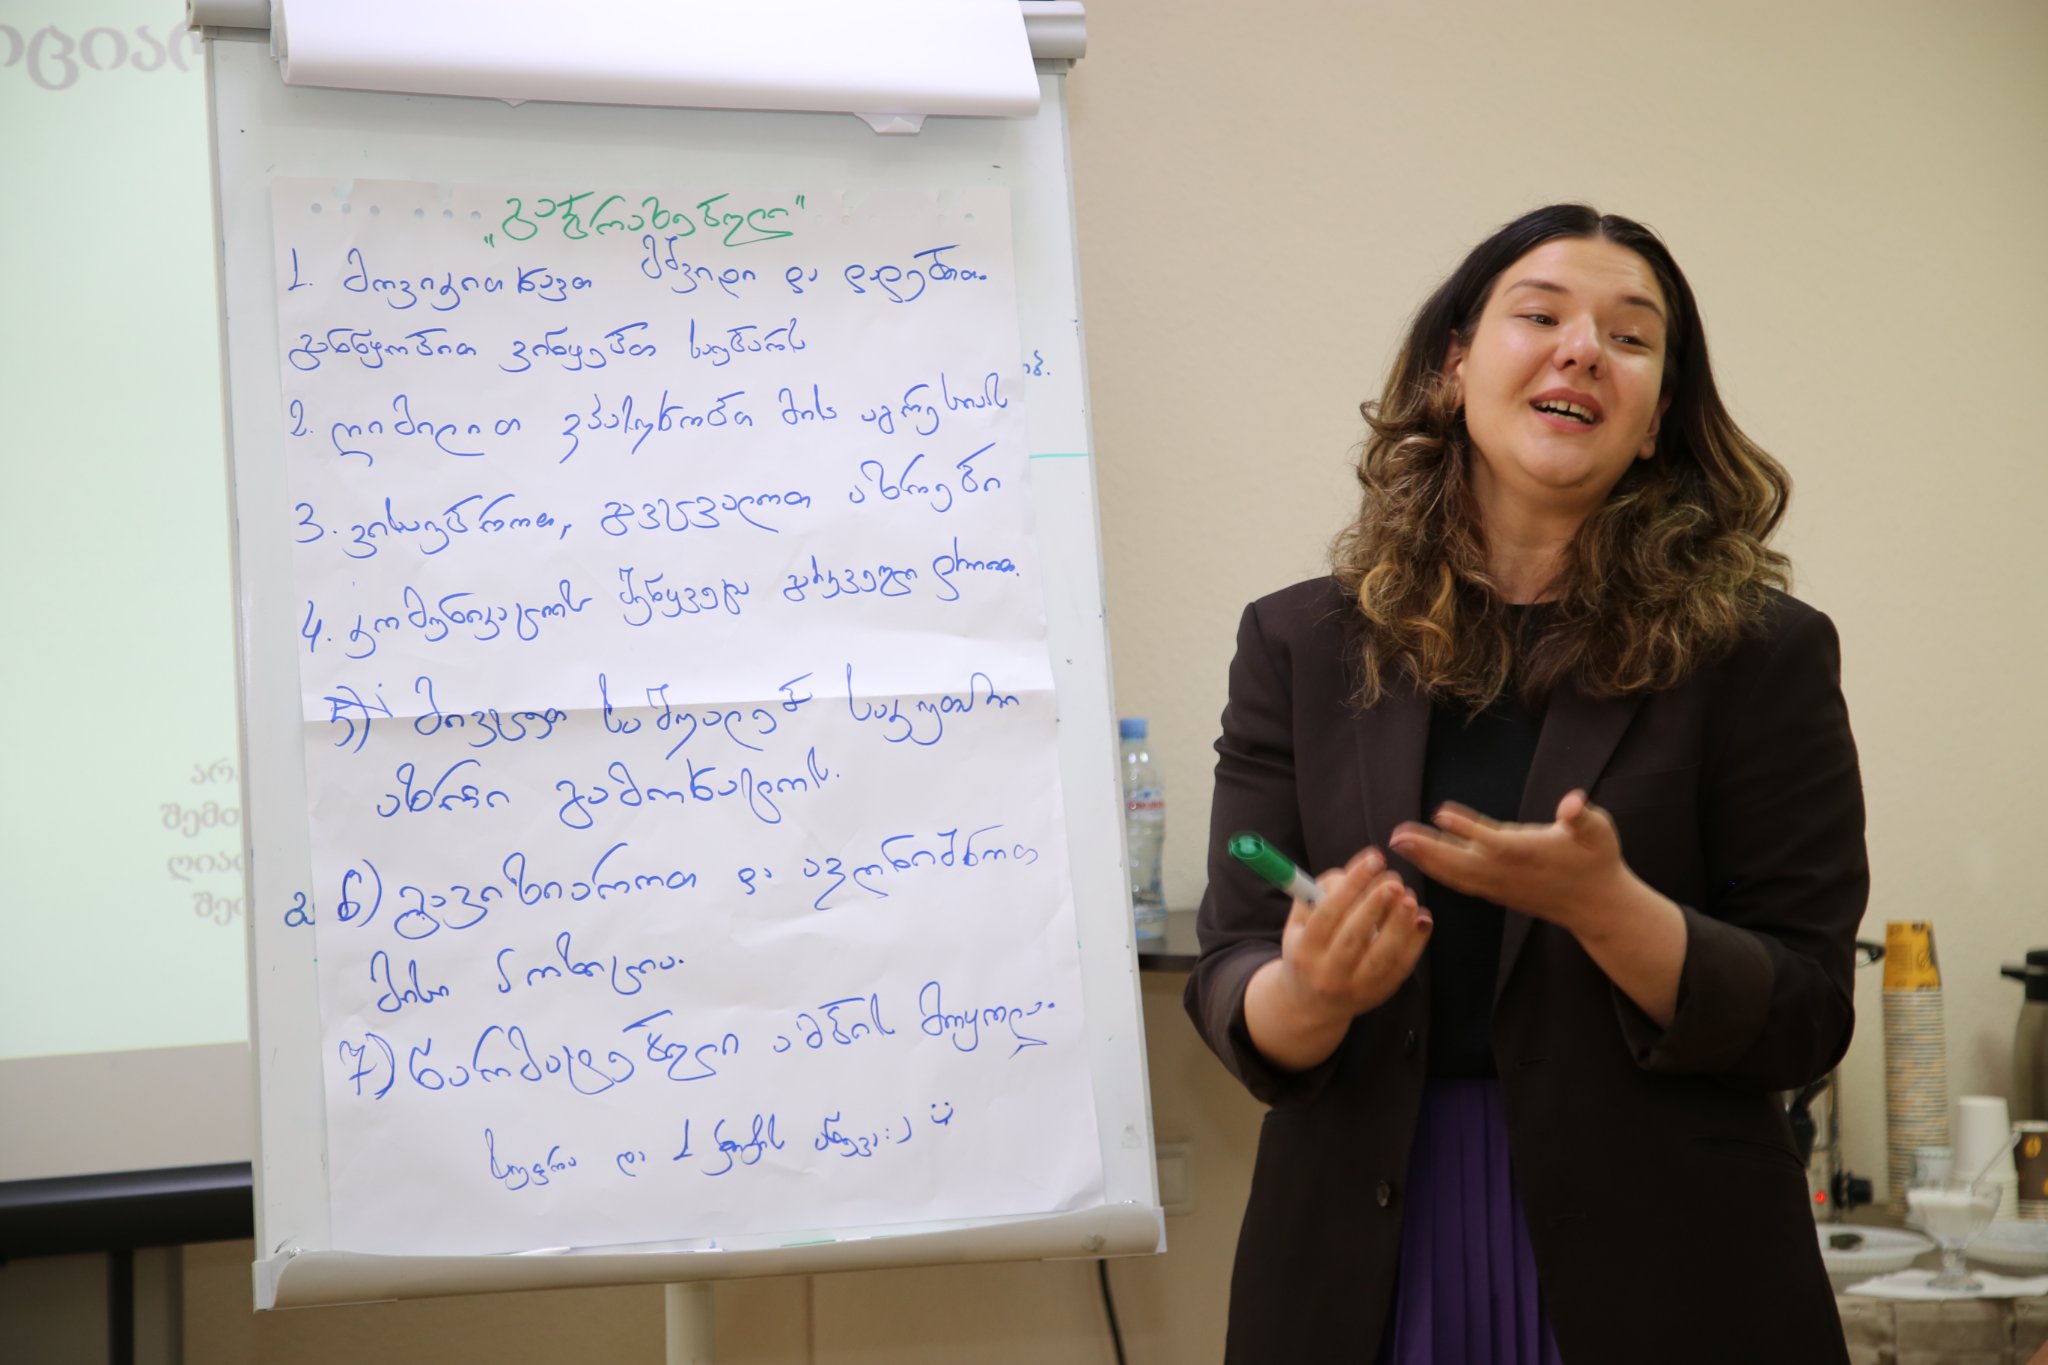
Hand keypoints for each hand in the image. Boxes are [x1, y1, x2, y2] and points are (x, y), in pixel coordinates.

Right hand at [1272, 846, 1431, 1024]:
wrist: (1312, 1004)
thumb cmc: (1307, 950)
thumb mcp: (1300, 922)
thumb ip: (1322, 891)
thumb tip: (1360, 867)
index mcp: (1304, 949)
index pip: (1327, 914)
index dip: (1351, 885)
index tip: (1373, 860)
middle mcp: (1327, 972)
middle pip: (1353, 937)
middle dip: (1375, 905)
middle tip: (1394, 880)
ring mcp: (1356, 987)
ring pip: (1382, 956)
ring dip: (1399, 925)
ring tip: (1409, 898)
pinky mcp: (1379, 994)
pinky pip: (1401, 967)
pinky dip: (1415, 943)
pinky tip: (1422, 919)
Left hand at [1388, 790, 1637, 937]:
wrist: (1598, 906)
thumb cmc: (1598, 860)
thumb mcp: (1599, 831)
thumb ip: (1582, 816)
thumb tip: (1574, 804)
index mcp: (1529, 853)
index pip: (1493, 839)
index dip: (1467, 827)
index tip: (1440, 813)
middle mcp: (1509, 873)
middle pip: (1462, 861)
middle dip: (1428, 848)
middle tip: (1397, 835)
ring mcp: (1501, 886)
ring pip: (1457, 874)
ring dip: (1426, 860)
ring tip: (1399, 844)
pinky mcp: (1498, 893)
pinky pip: (1462, 883)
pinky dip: (1440, 874)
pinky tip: (1421, 862)